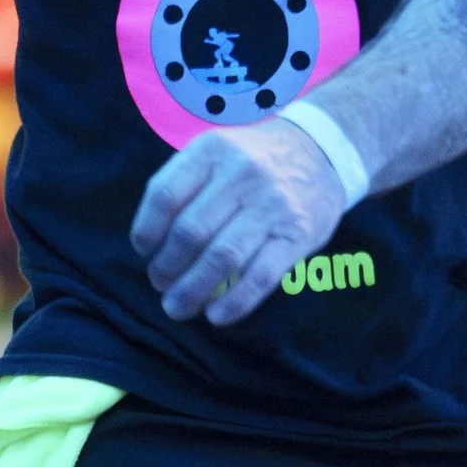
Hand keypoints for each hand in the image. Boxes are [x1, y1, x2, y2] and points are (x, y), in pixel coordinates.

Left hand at [129, 119, 347, 326]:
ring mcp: (273, 205)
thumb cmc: (254, 160)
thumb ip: (184, 185)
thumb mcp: (216, 152)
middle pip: (190, 231)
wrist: (322, 150)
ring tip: (177, 307)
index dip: (146, 230)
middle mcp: (242, 174)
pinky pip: (261, 275)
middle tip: (160, 284)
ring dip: (193, 289)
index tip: (144, 251)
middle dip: (166, 267)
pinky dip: (235, 301)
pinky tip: (216, 316)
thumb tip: (150, 243)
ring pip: (222, 257)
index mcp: (213, 151)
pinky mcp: (298, 235)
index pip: (165, 195)